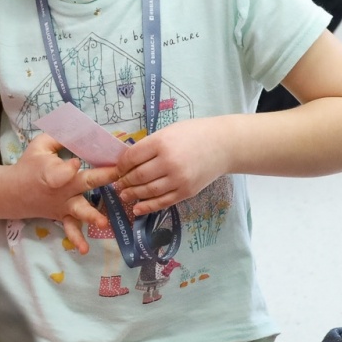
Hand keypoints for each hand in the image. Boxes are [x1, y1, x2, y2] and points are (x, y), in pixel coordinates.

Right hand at [7, 134, 118, 253]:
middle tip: (118, 175)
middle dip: (101, 178)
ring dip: (92, 216)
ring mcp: (63, 205)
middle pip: (83, 183)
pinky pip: (70, 229)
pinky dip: (76, 239)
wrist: (12, 192)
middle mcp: (61, 188)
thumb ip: (61, 136)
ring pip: (80, 211)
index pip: (65, 166)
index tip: (77, 161)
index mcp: (53, 170)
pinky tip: (84, 249)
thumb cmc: (29, 165)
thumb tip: (84, 128)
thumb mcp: (40, 145)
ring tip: (104, 224)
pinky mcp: (63, 216)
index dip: (71, 164)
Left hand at [114, 117, 231, 215]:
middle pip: (138, 176)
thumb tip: (127, 160)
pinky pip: (163, 202)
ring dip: (133, 195)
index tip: (118, 169)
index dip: (121, 166)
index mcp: (161, 143)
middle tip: (118, 184)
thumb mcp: (168, 132)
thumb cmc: (194, 134)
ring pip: (148, 191)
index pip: (132, 158)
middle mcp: (169, 162)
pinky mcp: (187, 191)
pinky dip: (148, 207)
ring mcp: (178, 179)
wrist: (224, 145)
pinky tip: (137, 209)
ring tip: (124, 195)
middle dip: (124, 182)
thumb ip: (149, 146)